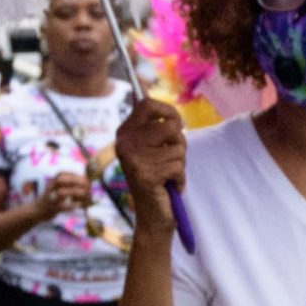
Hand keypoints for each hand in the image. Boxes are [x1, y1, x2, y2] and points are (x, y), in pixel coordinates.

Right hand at [40, 170, 91, 219]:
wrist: (35, 211)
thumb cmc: (48, 199)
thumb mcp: (53, 189)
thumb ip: (64, 184)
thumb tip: (81, 180)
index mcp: (51, 184)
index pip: (60, 174)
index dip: (71, 173)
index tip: (81, 175)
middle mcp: (50, 190)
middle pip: (60, 180)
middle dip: (73, 180)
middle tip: (85, 182)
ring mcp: (50, 200)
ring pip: (61, 193)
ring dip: (74, 191)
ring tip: (84, 192)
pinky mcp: (52, 210)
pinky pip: (62, 207)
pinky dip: (72, 205)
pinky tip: (79, 204)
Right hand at [115, 99, 188, 229]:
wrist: (153, 217)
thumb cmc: (159, 177)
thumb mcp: (154, 147)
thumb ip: (154, 123)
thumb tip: (143, 88)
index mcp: (125, 133)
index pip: (147, 103)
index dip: (169, 111)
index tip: (176, 124)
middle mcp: (125, 144)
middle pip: (170, 126)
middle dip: (180, 144)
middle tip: (171, 160)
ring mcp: (134, 160)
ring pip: (178, 147)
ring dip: (180, 163)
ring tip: (168, 175)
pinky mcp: (145, 176)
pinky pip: (178, 166)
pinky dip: (180, 178)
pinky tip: (169, 187)